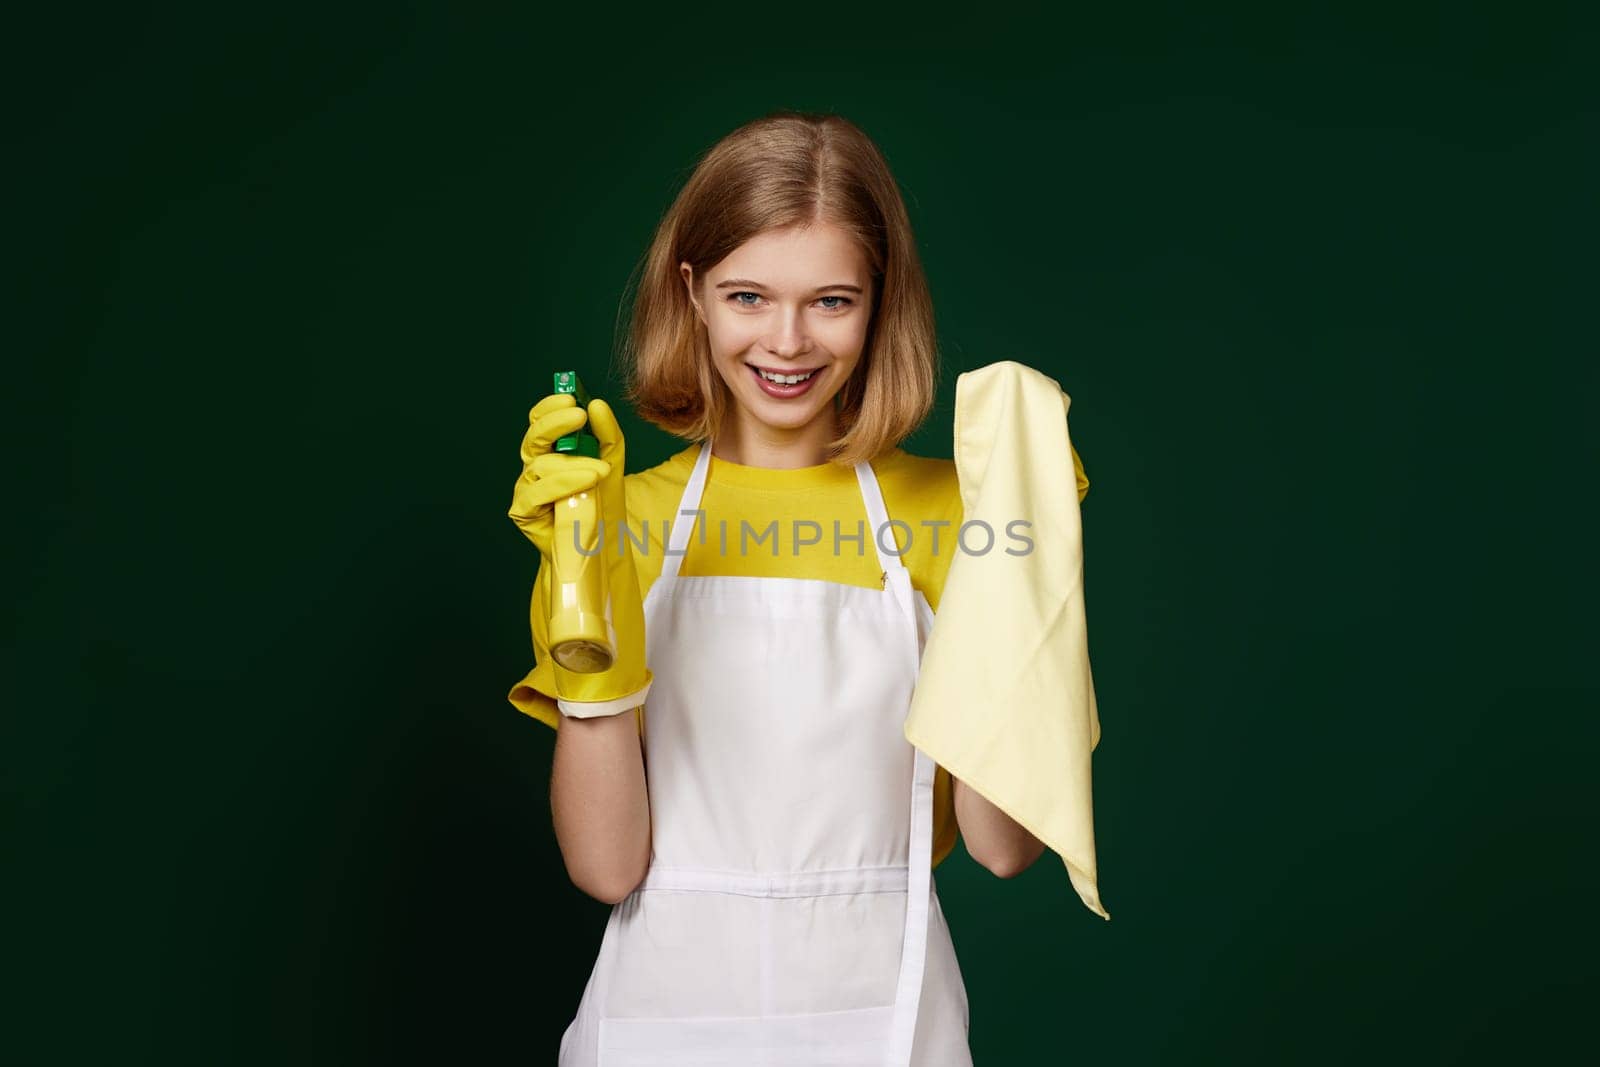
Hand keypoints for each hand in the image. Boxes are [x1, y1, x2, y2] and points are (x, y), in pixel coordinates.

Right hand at [509, 393, 612, 558]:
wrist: (600, 546)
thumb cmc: (600, 501)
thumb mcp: (611, 461)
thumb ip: (606, 434)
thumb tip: (597, 404)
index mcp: (550, 450)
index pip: (540, 420)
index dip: (550, 406)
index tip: (570, 397)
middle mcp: (534, 466)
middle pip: (534, 437)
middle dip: (555, 423)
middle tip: (579, 415)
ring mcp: (527, 488)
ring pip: (541, 465)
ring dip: (573, 463)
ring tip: (602, 469)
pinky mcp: (524, 511)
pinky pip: (537, 493)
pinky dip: (564, 484)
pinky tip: (588, 481)